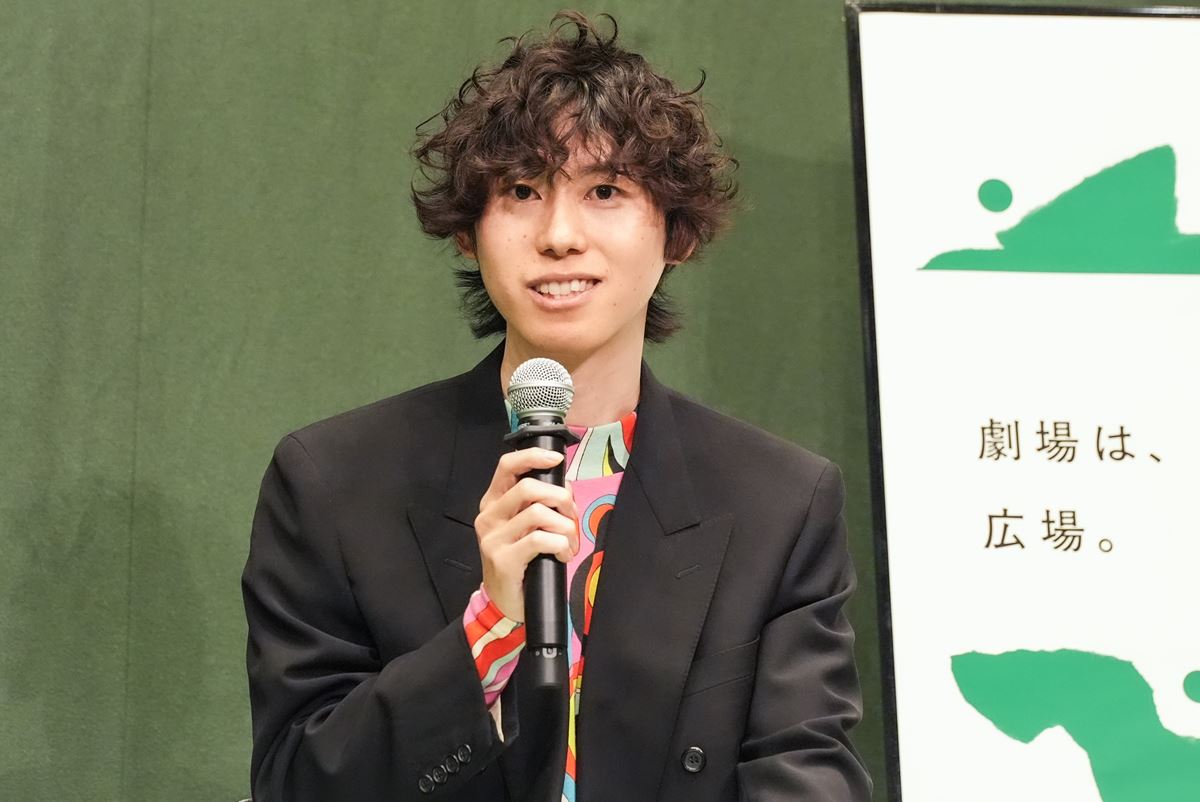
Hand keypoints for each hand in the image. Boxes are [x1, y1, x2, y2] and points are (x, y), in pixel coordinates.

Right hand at [475, 448, 578, 621]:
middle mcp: (489, 516)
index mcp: (494, 502)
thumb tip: (566, 486)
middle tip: (572, 518)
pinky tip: (563, 555)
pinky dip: (561, 545)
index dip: (533, 457)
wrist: (506, 602)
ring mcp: (493, 538)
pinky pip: (541, 540)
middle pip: (529, 487)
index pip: (507, 465)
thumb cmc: (522, 560)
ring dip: (565, 527)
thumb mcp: (528, 527)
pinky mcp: (503, 559)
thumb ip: (542, 503)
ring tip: (570, 543)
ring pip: (538, 513)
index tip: (557, 458)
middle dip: (561, 498)